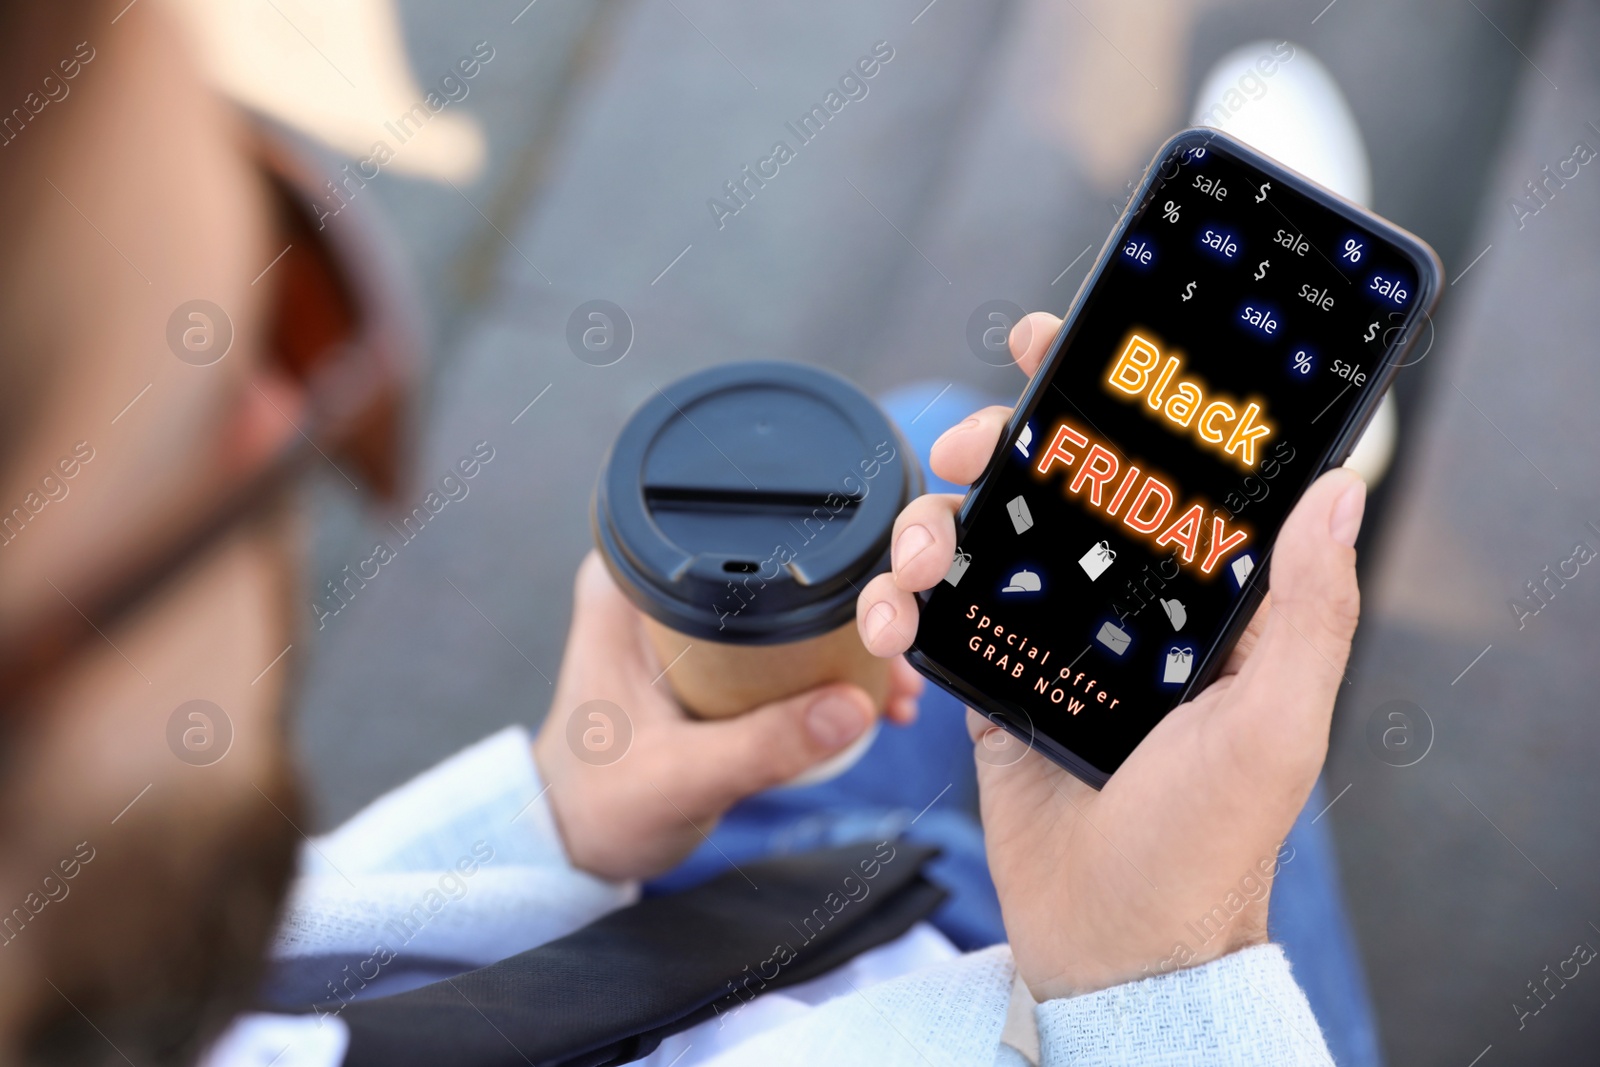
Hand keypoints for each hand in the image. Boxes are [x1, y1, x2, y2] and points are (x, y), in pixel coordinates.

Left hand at [535, 552, 922, 881]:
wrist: (573, 846)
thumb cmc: (596, 807)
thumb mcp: (681, 779)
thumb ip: (763, 747)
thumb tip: (853, 707)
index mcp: (625, 586)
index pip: (729, 540)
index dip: (810, 568)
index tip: (869, 612)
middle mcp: (652, 586)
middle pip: (771, 574)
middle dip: (844, 615)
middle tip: (892, 659)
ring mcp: (682, 621)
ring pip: (783, 613)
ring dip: (842, 648)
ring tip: (891, 688)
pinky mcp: (706, 657)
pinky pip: (778, 650)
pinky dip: (822, 674)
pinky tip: (865, 702)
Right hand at [855, 312, 1365, 999]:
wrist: (1113, 939)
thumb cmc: (1207, 841)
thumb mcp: (1276, 724)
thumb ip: (1309, 609)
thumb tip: (1341, 489)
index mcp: (1192, 598)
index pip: (1149, 469)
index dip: (1098, 397)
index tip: (1054, 343)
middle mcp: (1115, 602)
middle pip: (1042, 482)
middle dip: (992, 443)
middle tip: (968, 448)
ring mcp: (1044, 636)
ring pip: (974, 535)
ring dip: (928, 523)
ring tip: (916, 561)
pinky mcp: (987, 679)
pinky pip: (930, 612)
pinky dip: (897, 600)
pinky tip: (890, 619)